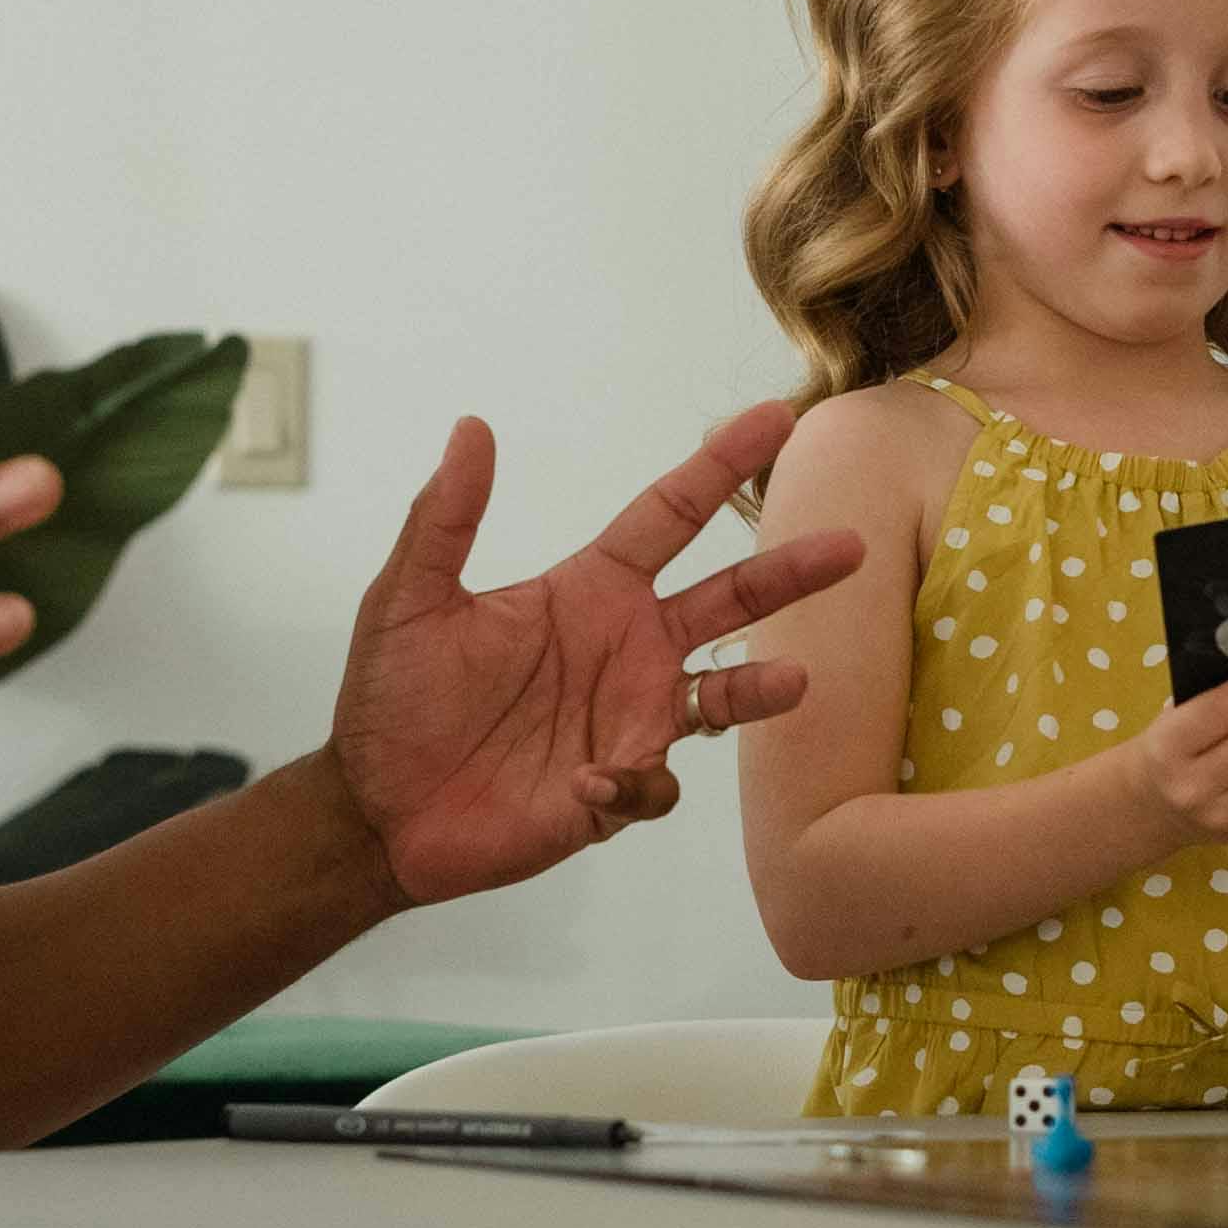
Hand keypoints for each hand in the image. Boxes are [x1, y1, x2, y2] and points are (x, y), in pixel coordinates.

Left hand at [328, 404, 860, 905]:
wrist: (376, 810)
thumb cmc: (392, 700)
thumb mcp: (411, 599)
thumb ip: (445, 518)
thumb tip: (471, 427)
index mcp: (589, 591)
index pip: (670, 516)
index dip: (720, 467)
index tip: (776, 417)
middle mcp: (627, 649)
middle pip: (730, 599)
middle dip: (791, 572)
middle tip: (852, 546)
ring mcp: (630, 719)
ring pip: (723, 697)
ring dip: (760, 688)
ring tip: (794, 680)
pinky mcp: (615, 792)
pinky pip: (653, 786)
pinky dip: (632, 783)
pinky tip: (588, 781)